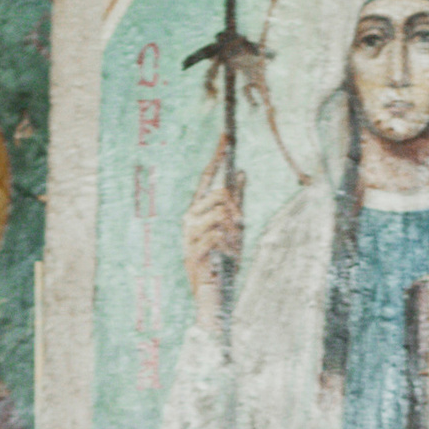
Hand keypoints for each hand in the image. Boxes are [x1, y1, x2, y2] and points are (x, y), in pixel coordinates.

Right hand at [183, 140, 242, 328]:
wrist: (215, 293)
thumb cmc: (223, 261)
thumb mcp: (234, 227)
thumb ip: (236, 201)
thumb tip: (240, 172)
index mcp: (197, 210)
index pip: (208, 177)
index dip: (217, 156)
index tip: (225, 135)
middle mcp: (189, 218)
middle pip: (219, 194)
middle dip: (236, 210)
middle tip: (239, 228)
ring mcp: (188, 234)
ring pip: (220, 212)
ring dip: (233, 229)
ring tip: (231, 246)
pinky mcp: (192, 250)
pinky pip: (217, 233)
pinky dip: (227, 244)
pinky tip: (223, 256)